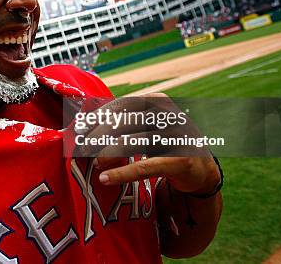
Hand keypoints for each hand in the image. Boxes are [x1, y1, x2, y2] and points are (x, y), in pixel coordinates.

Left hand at [84, 93, 220, 193]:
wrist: (200, 168)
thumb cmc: (165, 142)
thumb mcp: (147, 125)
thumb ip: (122, 120)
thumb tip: (83, 122)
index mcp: (158, 101)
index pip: (122, 104)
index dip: (99, 116)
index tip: (79, 129)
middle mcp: (169, 115)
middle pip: (123, 123)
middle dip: (98, 136)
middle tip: (82, 148)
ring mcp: (176, 137)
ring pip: (130, 143)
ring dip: (106, 154)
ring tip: (94, 163)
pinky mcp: (180, 160)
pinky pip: (143, 167)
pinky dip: (121, 173)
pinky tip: (105, 179)